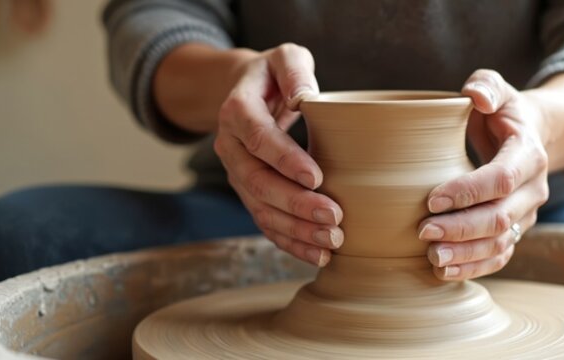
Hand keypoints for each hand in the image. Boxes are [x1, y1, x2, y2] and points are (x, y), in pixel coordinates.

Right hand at [214, 43, 342, 266]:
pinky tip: (318, 254)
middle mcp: (230, 147)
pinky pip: (266, 223)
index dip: (285, 160)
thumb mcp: (285, 57)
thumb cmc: (275, 75)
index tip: (317, 177)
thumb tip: (304, 97)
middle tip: (334, 218)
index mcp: (237, 111)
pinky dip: (291, 242)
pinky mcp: (249, 193)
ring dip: (296, 230)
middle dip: (295, 204)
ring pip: (261, 209)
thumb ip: (294, 70)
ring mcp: (237, 175)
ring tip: (332, 240)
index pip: (259, 139)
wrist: (247, 93)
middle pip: (258, 182)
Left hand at [418, 69, 550, 280]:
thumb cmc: (503, 111)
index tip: (431, 199)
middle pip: (500, 218)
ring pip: (500, 243)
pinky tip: (443, 271)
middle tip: (423, 232)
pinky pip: (499, 256)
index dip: (467, 192)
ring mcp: (526, 214)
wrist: (529, 135)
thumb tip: (475, 96)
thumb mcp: (497, 88)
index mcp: (529, 154)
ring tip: (431, 257)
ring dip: (466, 254)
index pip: (500, 179)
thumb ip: (485, 85)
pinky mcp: (516, 230)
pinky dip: (473, 267)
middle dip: (461, 229)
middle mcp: (534, 189)